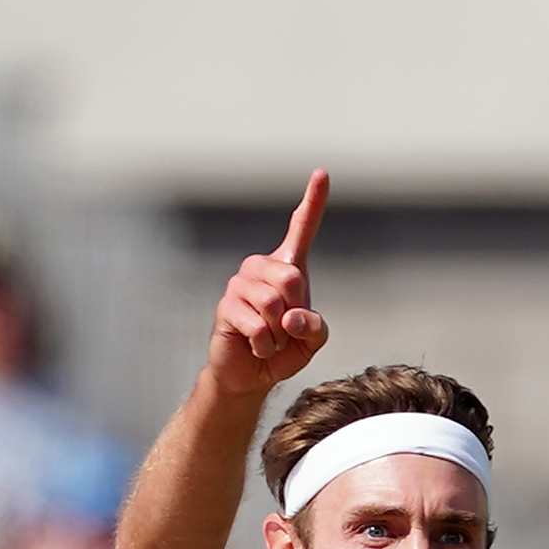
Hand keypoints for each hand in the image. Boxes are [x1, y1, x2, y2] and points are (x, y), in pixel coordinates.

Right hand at [207, 171, 329, 396]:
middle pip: (293, 278)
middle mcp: (262, 268)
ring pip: (274, 304)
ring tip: (271, 340)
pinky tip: (257, 347)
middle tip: (285, 330)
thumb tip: (293, 316)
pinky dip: (265, 345)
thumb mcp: (312, 341)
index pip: (302, 229)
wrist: (250, 375)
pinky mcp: (227, 306)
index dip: (313, 201)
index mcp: (288, 267)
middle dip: (296, 312)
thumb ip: (316, 328)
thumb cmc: (283, 351)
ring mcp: (241, 284)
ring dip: (279, 335)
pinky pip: (258, 325)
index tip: (322, 173)